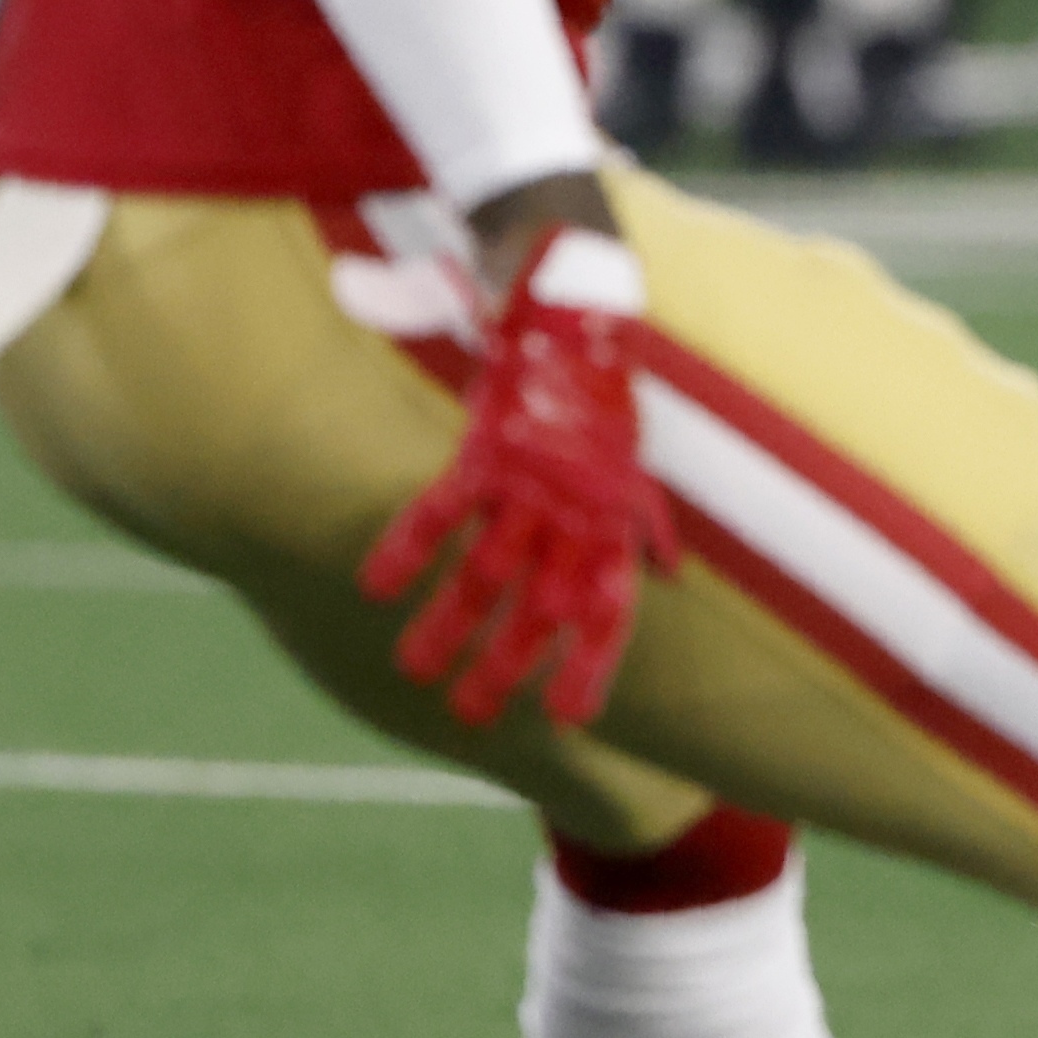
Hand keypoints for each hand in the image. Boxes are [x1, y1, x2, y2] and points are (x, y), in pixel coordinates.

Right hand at [360, 222, 673, 729]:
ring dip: (446, 623)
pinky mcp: (485, 450)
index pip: (607, 608)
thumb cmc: (607, 400)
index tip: (568, 719)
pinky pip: (441, 509)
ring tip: (412, 671)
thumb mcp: (638, 465)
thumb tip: (664, 575)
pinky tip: (374, 588)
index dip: (589, 663)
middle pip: (539, 606)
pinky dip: (407, 548)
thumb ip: (645, 524)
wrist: (580, 319)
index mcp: (614, 521)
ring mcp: (529, 483)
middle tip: (472, 716)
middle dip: (505, 664)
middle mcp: (575, 511)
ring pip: (484, 569)